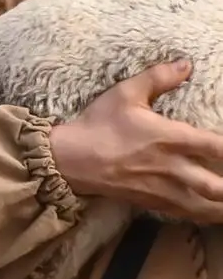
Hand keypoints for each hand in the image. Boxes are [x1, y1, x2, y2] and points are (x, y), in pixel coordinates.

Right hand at [46, 59, 222, 222]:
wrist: (71, 159)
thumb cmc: (99, 124)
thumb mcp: (125, 94)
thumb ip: (158, 78)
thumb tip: (187, 63)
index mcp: (170, 138)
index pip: (216, 147)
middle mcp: (173, 168)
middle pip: (216, 187)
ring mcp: (165, 190)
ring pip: (207, 208)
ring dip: (222, 206)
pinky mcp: (155, 204)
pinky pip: (189, 216)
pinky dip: (207, 216)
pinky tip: (214, 211)